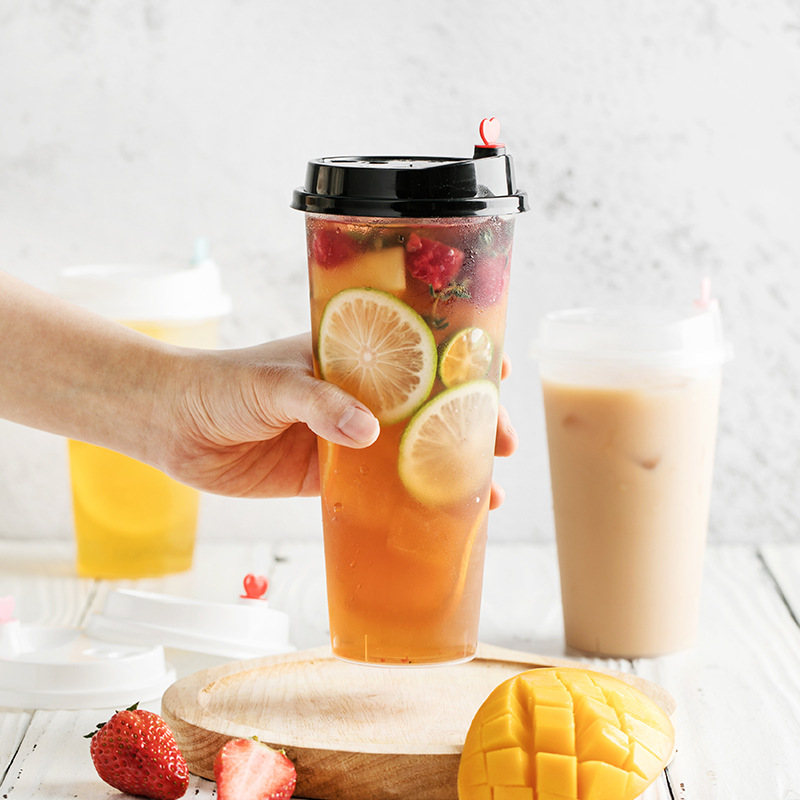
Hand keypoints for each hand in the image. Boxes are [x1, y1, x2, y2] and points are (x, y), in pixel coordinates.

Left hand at [158, 333, 517, 505]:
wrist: (173, 424)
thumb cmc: (222, 384)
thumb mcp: (273, 382)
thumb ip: (320, 402)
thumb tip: (368, 434)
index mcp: (347, 357)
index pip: (415, 350)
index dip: (458, 361)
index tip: (497, 374)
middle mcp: (354, 395)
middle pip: (424, 408)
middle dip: (466, 426)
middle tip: (502, 448)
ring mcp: (342, 438)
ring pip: (406, 453)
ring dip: (443, 472)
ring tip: (486, 495)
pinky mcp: (322, 476)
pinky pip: (371, 491)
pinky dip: (401, 504)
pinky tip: (430, 521)